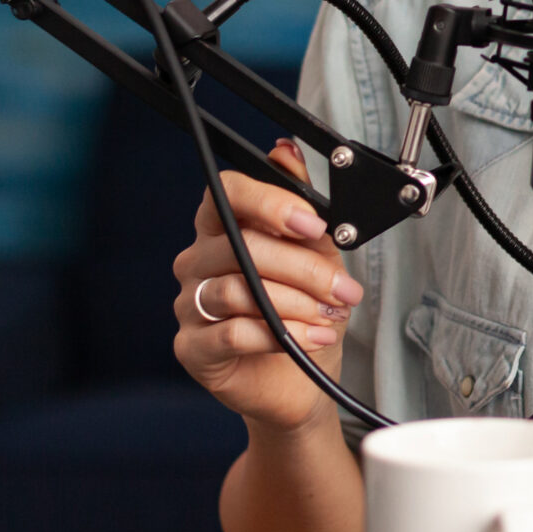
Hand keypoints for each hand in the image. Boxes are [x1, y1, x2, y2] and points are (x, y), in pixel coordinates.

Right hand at [172, 140, 362, 431]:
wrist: (302, 381)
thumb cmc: (304, 314)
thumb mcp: (317, 255)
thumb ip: (301, 206)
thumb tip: (286, 150)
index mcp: (223, 229)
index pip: (226, 193)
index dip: (269, 203)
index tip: (312, 224)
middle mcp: (198, 261)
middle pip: (243, 246)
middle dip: (305, 268)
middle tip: (343, 289)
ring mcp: (190, 305)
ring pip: (239, 290)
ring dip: (297, 304)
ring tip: (329, 316)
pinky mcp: (192, 348)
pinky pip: (232, 332)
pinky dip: (279, 335)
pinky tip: (308, 339)